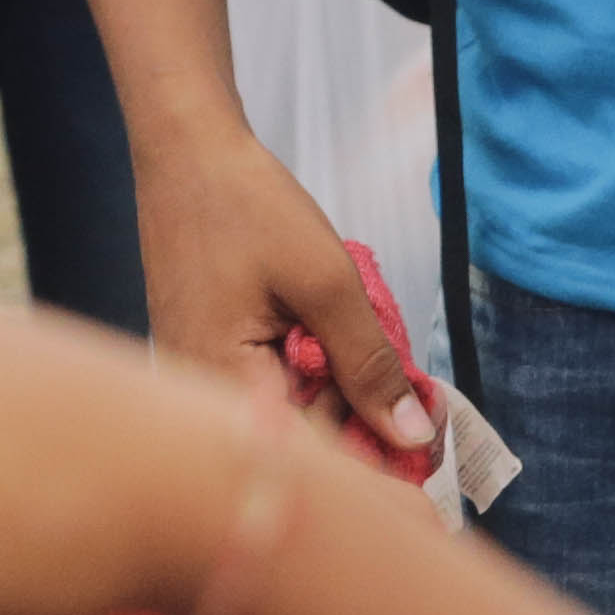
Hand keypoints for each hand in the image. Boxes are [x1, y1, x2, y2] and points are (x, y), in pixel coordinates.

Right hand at [138, 105, 437, 456]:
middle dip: (362, 426)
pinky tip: (335, 346)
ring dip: (339, 399)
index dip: (375, 461)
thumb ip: (369, 363)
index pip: (308, 462)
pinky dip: (312, 375)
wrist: (186, 151)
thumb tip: (412, 436)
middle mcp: (202, 399)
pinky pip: (270, 389)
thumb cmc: (246, 206)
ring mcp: (200, 380)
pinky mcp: (208, 359)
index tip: (428, 448)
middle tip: (419, 403)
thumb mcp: (325, 281)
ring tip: (376, 361)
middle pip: (296, 448)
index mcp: (222, 387)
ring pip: (287, 418)